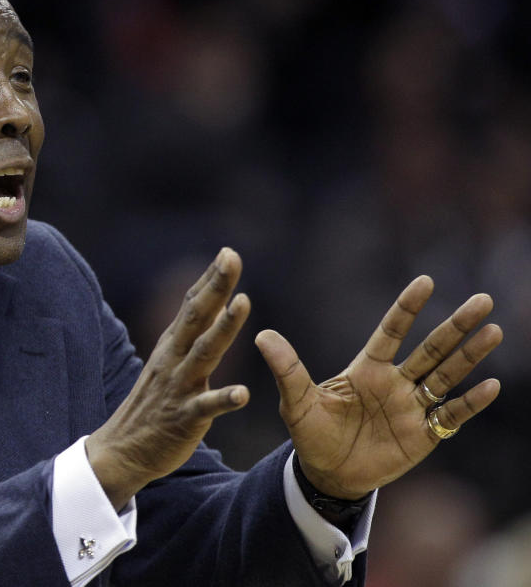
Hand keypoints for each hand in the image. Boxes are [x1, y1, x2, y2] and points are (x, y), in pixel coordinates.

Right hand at [86, 248, 250, 509]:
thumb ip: (188, 335)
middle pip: (197, 317)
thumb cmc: (153, 404)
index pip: (192, 305)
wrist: (122, 450)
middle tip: (232, 258)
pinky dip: (224, 399)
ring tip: (244, 302)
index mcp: (172, 346)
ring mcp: (178, 387)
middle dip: (216, 287)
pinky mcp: (184, 418)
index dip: (210, 279)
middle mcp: (174, 360)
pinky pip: (205, 407)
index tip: (228, 252)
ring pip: (204, 353)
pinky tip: (243, 393)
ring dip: (224, 327)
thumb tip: (207, 304)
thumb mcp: (167, 362)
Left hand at [255, 275, 501, 499]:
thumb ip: (287, 369)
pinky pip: (450, 415)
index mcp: (366, 369)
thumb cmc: (311, 434)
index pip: (391, 332)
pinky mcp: (423, 435)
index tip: (425, 281)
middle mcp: (395, 383)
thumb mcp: (296, 401)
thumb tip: (262, 335)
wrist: (326, 474)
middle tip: (482, 301)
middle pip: (430, 349)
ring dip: (470, 355)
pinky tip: (491, 385)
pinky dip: (470, 402)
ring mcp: (412, 407)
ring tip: (493, 331)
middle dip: (455, 326)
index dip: (407, 308)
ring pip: (446, 375)